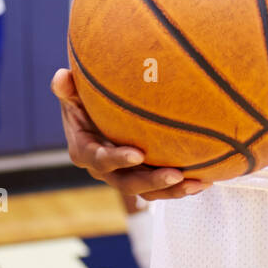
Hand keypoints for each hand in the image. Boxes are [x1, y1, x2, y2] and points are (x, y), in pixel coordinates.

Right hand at [50, 69, 209, 200]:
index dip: (118, 159)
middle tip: (176, 174)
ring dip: (174, 190)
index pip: (101, 159)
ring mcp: (125, 176)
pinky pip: (162, 187)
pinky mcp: (142, 176)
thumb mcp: (71, 94)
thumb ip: (67, 89)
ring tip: (198, 184)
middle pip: (129, 183)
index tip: (138, 154)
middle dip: (153, 181)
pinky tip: (206, 180)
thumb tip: (61, 76)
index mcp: (86, 152)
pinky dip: (183, 186)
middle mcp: (105, 171)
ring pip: (149, 191)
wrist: (94, 117)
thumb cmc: (83, 101)